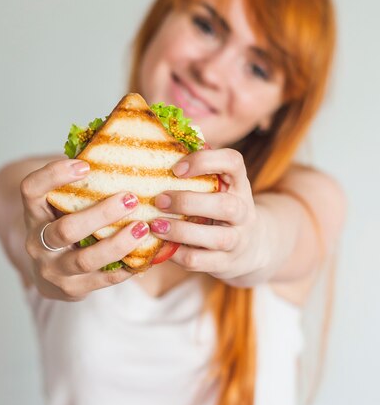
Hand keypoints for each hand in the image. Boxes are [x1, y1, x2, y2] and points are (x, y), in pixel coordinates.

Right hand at [20, 159, 148, 300]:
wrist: (48, 270)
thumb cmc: (65, 222)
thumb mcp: (63, 202)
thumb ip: (83, 183)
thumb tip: (124, 147)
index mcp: (33, 212)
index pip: (31, 189)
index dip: (54, 175)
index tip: (85, 164)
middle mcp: (37, 242)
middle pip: (65, 229)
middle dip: (101, 214)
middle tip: (130, 199)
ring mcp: (53, 270)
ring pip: (85, 259)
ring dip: (118, 243)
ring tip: (142, 228)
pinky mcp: (72, 290)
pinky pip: (104, 279)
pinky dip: (127, 265)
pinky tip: (147, 252)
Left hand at [150, 149, 266, 281]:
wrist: (250, 248)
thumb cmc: (219, 208)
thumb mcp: (217, 187)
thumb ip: (197, 169)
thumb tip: (164, 141)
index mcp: (238, 184)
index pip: (233, 162)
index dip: (205, 162)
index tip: (176, 168)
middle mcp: (243, 211)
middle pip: (226, 205)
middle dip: (188, 202)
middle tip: (158, 200)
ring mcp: (237, 240)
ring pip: (215, 237)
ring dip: (181, 231)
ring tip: (155, 225)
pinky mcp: (226, 263)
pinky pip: (200, 261)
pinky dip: (177, 254)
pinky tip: (160, 246)